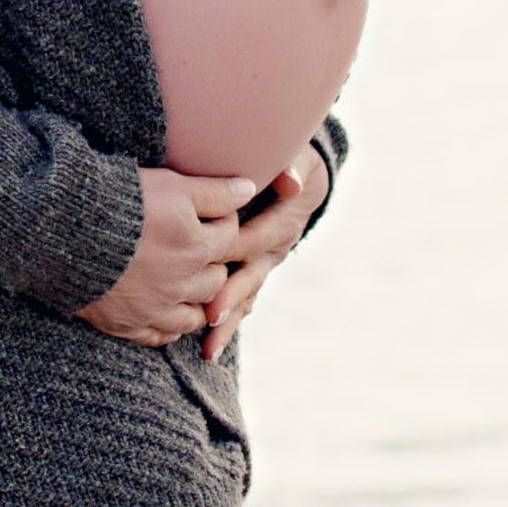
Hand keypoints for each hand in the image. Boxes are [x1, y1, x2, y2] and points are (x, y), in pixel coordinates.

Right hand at [73, 168, 258, 345]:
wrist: (67, 234)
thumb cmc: (121, 202)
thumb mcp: (171, 185)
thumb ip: (214, 191)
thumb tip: (250, 188)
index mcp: (197, 246)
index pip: (230, 236)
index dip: (225, 221)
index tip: (214, 213)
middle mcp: (184, 283)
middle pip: (217, 278)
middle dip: (216, 263)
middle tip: (205, 249)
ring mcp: (158, 308)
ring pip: (196, 314)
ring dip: (200, 300)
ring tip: (191, 284)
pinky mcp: (131, 325)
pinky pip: (162, 336)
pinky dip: (169, 327)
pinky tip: (166, 313)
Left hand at [200, 142, 327, 361]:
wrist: (299, 177)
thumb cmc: (291, 160)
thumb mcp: (299, 156)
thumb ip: (293, 165)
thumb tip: (289, 181)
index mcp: (282, 222)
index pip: (257, 237)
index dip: (238, 249)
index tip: (215, 261)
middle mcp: (274, 249)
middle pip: (251, 276)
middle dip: (231, 296)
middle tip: (211, 315)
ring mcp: (265, 266)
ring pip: (246, 298)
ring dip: (228, 322)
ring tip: (209, 349)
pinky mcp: (253, 274)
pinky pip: (242, 303)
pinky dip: (228, 325)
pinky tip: (209, 350)